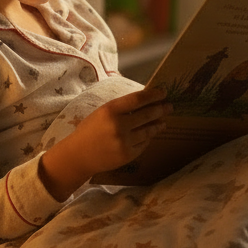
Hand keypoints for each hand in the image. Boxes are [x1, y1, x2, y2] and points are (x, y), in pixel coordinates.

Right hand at [38, 87, 171, 199]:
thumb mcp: (102, 112)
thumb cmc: (89, 130)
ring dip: (158, 124)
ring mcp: (124, 141)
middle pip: (147, 114)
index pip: (137, 99)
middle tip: (169, 106)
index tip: (163, 92)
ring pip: (148, 130)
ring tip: (163, 121)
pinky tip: (151, 133)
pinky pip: (144, 144)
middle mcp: (119, 125)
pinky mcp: (128, 155)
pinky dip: (149, 137)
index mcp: (110, 110)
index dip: (153, 95)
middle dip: (161, 109)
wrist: (78, 155)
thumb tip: (144, 101)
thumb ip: (121, 108)